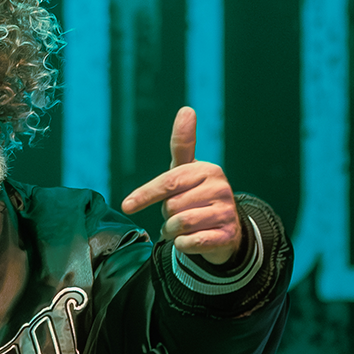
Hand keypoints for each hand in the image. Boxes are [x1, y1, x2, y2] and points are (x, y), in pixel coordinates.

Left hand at [120, 106, 240, 264]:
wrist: (224, 230)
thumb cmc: (196, 197)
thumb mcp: (187, 171)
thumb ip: (182, 144)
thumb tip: (186, 109)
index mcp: (207, 170)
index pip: (168, 182)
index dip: (145, 195)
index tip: (127, 206)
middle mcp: (220, 188)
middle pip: (171, 207)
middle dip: (165, 216)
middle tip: (175, 215)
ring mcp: (226, 212)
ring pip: (179, 225)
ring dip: (172, 232)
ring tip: (180, 229)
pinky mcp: (227, 236)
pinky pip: (190, 243)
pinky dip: (182, 245)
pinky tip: (190, 240)